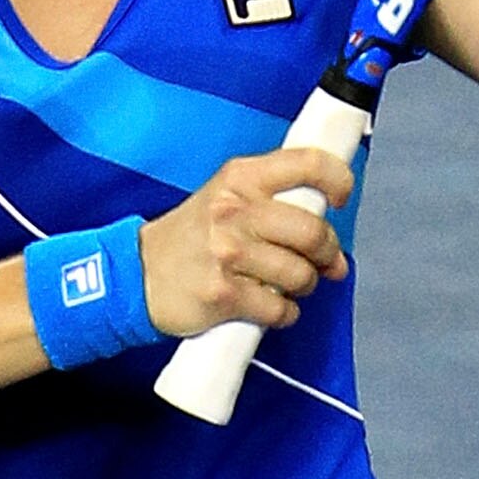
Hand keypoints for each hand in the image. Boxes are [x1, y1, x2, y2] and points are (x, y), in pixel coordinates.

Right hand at [138, 145, 356, 335]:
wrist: (138, 274)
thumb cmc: (192, 237)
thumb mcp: (226, 196)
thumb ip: (277, 204)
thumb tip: (333, 244)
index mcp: (240, 177)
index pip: (308, 164)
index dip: (338, 180)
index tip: (340, 199)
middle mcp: (234, 210)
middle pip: (312, 231)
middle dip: (328, 252)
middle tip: (324, 262)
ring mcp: (228, 253)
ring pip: (300, 275)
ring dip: (303, 286)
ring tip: (287, 285)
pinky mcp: (223, 294)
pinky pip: (279, 308)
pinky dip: (284, 313)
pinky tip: (270, 307)